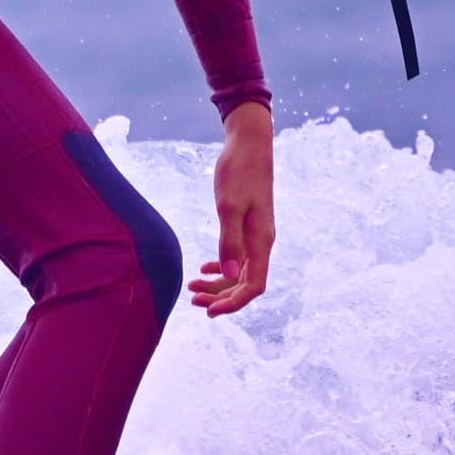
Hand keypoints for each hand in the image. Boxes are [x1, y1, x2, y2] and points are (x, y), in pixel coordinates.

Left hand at [192, 105, 273, 314]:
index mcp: (261, 241)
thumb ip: (229, 241)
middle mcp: (262, 242)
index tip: (210, 311)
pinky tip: (204, 267)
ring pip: (240, 271)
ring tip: (192, 287)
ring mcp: (256, 234)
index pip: (253, 286)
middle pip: (246, 283)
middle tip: (193, 300)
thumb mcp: (229, 206)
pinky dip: (221, 266)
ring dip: (218, 283)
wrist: (249, 143)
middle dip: (221, 296)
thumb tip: (227, 275)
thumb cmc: (239, 171)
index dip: (233, 303)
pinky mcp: (248, 225)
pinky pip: (238, 256)